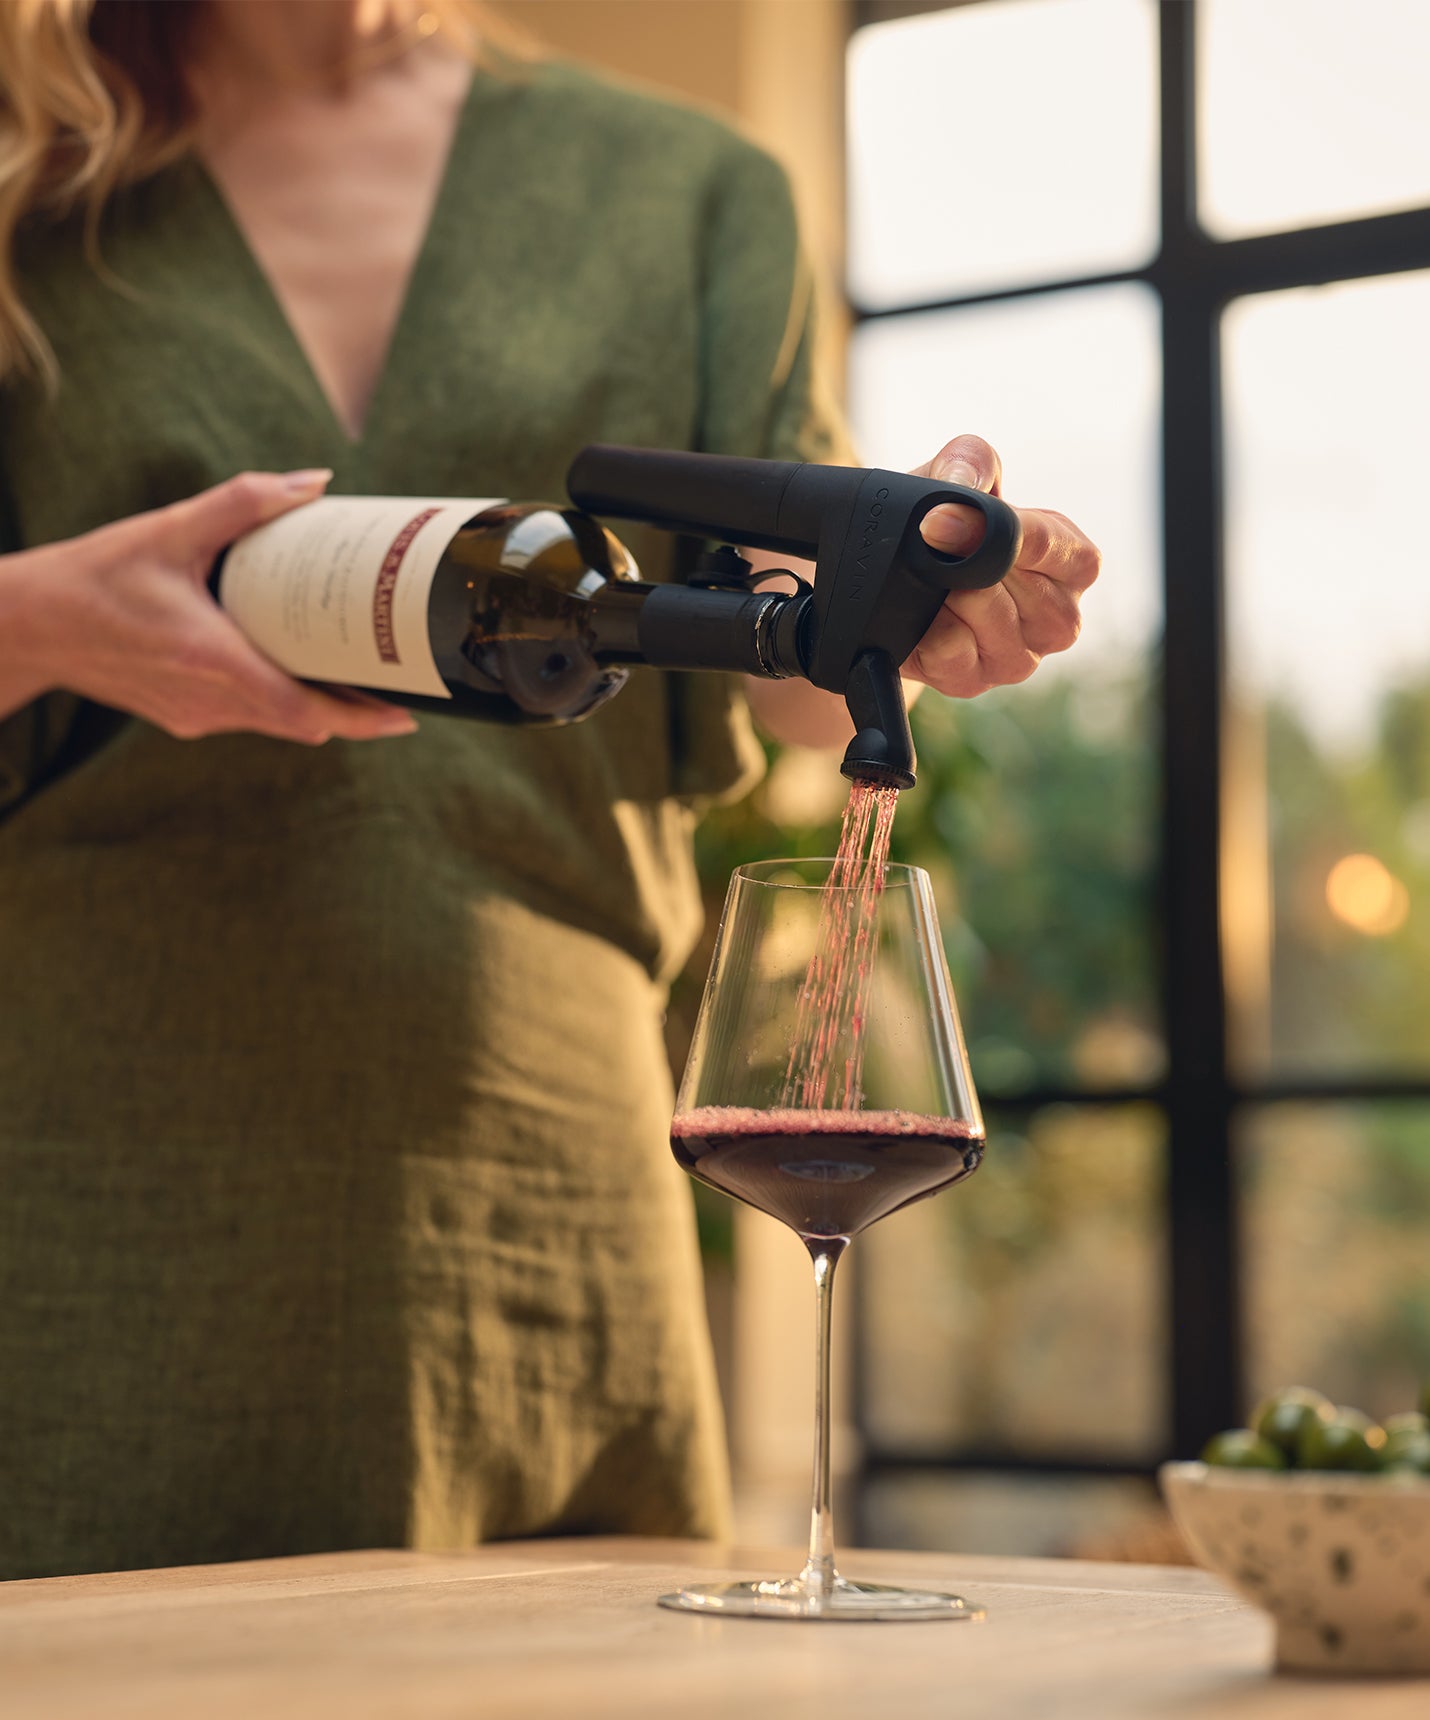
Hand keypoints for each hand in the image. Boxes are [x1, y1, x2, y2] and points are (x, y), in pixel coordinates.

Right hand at [0, 470, 417, 742]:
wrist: (28, 626)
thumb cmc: (95, 576)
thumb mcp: (169, 529)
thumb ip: (244, 504)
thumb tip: (315, 483)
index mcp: (210, 659)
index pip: (304, 710)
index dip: (360, 718)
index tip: (406, 712)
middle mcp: (207, 701)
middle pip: (303, 724)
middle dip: (354, 712)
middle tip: (401, 687)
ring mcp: (194, 717)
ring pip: (277, 724)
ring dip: (318, 705)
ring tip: (360, 673)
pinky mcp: (183, 718)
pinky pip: (248, 716)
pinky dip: (280, 699)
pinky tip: (296, 667)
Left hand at [906, 434, 1099, 696]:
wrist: (887, 574)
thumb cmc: (942, 520)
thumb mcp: (958, 475)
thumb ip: (970, 462)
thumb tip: (960, 490)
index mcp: (1072, 566)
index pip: (1068, 555)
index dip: (1014, 535)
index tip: (953, 519)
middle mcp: (1057, 619)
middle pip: (1032, 597)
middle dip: (973, 566)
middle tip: (931, 542)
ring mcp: (1017, 658)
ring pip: (996, 629)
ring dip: (951, 597)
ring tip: (933, 579)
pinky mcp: (973, 682)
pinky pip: (954, 658)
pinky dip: (928, 633)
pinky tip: (918, 615)